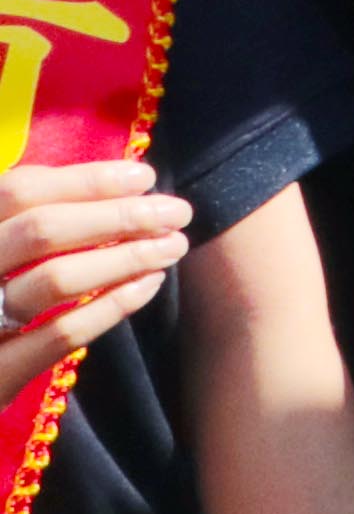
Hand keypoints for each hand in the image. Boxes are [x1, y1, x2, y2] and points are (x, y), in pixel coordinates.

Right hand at [0, 144, 192, 383]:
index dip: (86, 180)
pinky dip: (112, 306)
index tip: (145, 178)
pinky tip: (149, 285)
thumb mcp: (4, 248)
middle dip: (118, 216)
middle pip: (40, 231)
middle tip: (177, 212)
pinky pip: (61, 335)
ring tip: (173, 245)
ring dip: (125, 257)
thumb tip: (116, 182)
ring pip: (54, 280)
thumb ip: (34, 216)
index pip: (20, 190)